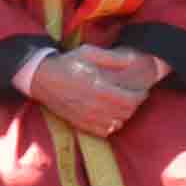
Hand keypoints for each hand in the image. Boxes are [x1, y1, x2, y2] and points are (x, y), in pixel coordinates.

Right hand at [27, 46, 162, 135]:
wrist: (43, 79)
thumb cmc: (68, 64)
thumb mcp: (89, 53)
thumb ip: (113, 58)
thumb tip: (133, 60)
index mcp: (98, 89)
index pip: (129, 100)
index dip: (140, 96)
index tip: (142, 90)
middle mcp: (94, 107)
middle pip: (126, 113)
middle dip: (134, 104)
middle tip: (134, 95)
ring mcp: (87, 118)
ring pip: (117, 123)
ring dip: (124, 114)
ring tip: (123, 104)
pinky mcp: (81, 124)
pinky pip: (105, 131)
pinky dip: (112, 124)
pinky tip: (110, 114)